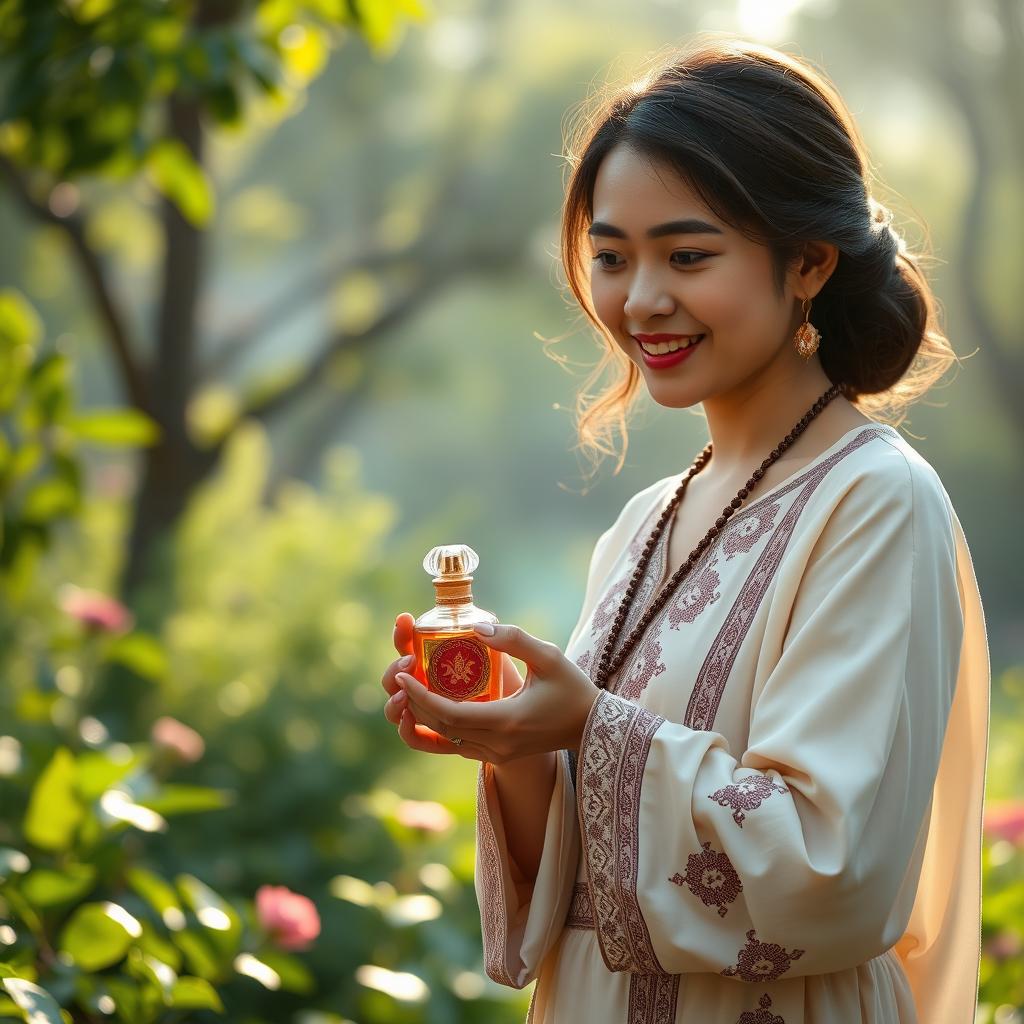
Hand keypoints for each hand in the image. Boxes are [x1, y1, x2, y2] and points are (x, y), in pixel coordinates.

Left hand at [391, 622, 598, 763]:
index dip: (420, 696)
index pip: (450, 714)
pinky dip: (436, 729)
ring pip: (445, 740)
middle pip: (440, 728)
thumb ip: (513, 639)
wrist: (590, 727)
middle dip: (413, 703)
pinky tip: (425, 710)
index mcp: (507, 721)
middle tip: (400, 676)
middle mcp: (497, 744)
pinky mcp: (496, 757)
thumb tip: (477, 626)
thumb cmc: (572, 689)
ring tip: (408, 692)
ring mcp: (496, 755)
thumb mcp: (549, 656)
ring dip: (422, 718)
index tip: (402, 675)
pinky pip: (456, 747)